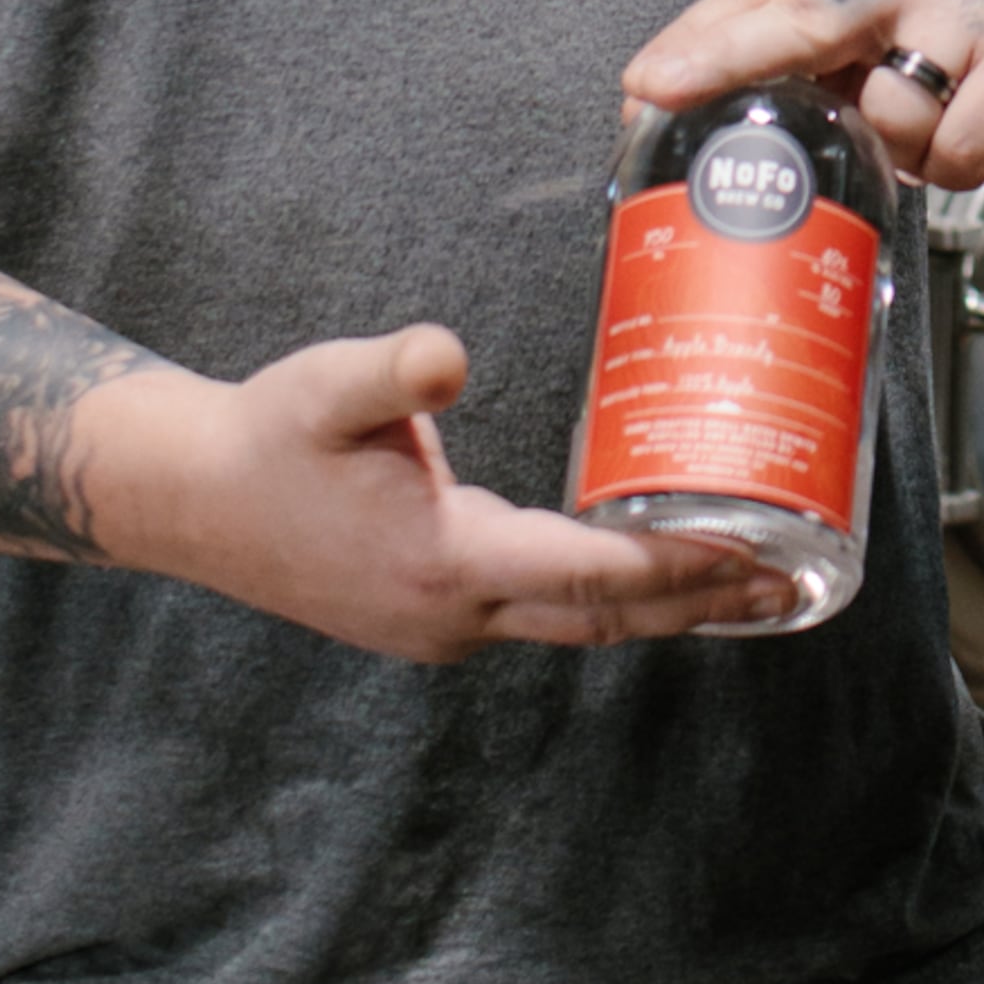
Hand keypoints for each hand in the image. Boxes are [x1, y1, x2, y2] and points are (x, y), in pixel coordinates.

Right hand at [83, 329, 795, 658]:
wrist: (192, 499)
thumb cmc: (265, 439)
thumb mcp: (323, 387)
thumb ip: (390, 370)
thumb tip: (448, 355)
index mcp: (444, 564)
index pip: (587, 578)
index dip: (676, 567)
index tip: (754, 550)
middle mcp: (453, 615)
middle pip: (604, 622)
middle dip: (700, 605)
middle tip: (791, 579)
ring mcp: (442, 628)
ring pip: (575, 628)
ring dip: (660, 610)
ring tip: (747, 581)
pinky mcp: (431, 617)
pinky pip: (541, 617)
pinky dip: (605, 601)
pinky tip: (640, 568)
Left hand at [620, 0, 983, 200]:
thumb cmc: (946, 56)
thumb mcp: (865, 35)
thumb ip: (788, 58)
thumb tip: (672, 113)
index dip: (695, 41)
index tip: (642, 85)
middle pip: (805, 19)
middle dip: (725, 59)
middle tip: (661, 95)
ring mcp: (971, 16)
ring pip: (886, 108)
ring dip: (891, 146)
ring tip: (919, 131)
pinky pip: (953, 152)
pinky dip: (949, 169)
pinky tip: (966, 143)